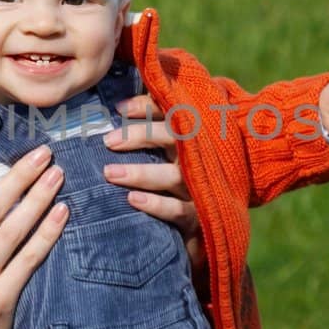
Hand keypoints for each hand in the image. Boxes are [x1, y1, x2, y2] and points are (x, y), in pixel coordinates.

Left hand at [102, 94, 204, 273]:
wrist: (220, 221)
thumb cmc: (186, 176)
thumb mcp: (174, 148)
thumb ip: (152, 124)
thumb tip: (119, 107)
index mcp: (195, 136)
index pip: (173, 112)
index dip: (147, 107)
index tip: (119, 109)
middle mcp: (200, 157)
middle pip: (175, 138)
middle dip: (141, 135)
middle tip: (108, 141)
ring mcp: (201, 187)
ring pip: (173, 175)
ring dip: (141, 173)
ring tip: (109, 173)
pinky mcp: (200, 216)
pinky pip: (178, 210)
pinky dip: (156, 205)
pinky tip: (132, 199)